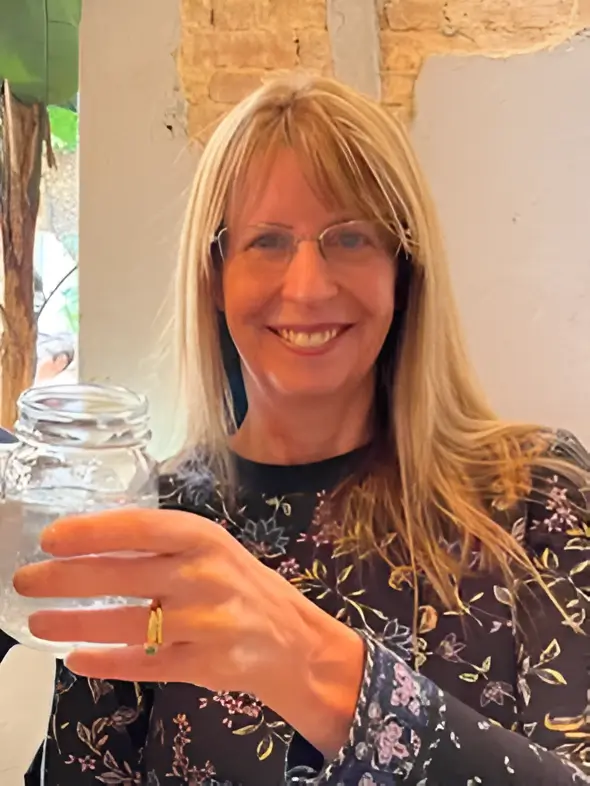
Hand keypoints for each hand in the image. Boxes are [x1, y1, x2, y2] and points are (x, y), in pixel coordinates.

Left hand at [13, 508, 363, 756]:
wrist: (292, 640)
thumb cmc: (241, 585)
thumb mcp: (210, 550)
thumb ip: (161, 546)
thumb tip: (89, 543)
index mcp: (205, 538)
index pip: (140, 528)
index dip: (92, 532)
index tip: (51, 538)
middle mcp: (205, 576)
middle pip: (124, 577)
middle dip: (66, 579)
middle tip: (26, 581)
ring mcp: (206, 623)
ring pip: (127, 625)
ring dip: (75, 624)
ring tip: (38, 623)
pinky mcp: (204, 664)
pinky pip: (143, 665)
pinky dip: (105, 662)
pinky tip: (76, 658)